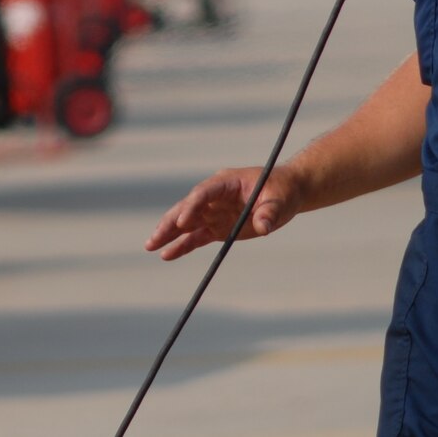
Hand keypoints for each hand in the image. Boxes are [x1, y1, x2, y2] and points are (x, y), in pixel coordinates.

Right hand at [145, 164, 302, 259]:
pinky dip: (182, 246)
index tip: (183, 222)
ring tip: (150, 246)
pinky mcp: (218, 227)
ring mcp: (214, 212)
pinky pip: (196, 237)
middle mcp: (214, 197)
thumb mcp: (280, 200)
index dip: (192, 206)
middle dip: (170, 223)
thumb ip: (269, 213)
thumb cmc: (283, 191)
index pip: (203, 192)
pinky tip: (167, 255)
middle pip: (187, 208)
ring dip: (169, 234)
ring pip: (186, 223)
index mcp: (226, 182)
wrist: (287, 194)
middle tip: (154, 238)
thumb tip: (263, 226)